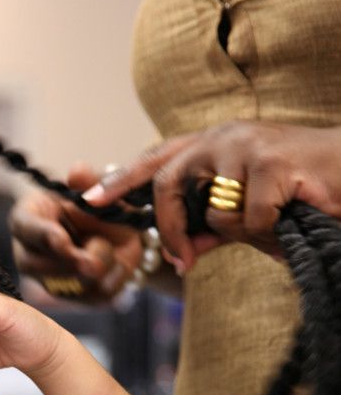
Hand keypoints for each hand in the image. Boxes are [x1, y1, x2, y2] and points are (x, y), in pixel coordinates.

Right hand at [10, 162, 142, 302]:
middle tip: (97, 253)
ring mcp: (47, 280)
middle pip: (38, 265)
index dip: (43, 235)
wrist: (122, 231)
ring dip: (100, 264)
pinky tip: (116, 263)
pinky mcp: (73, 299)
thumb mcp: (99, 188)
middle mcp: (28, 254)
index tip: (61, 238)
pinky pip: (95, 296)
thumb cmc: (98, 205)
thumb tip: (77, 171)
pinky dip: (114, 279)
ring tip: (107, 245)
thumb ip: (89, 181)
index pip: (25, 227)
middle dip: (72, 260)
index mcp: (26, 219)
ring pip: (70, 283)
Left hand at [83, 121, 340, 269]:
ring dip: (242, 230)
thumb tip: (182, 253)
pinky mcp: (272, 161)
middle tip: (180, 257)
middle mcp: (223, 137)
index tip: (90, 199)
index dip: (120, 180)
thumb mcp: (248, 214)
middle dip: (170, 226)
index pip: (154, 160)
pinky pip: (249, 218)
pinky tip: (294, 213)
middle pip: (166, 182)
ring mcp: (246, 145)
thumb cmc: (303, 192)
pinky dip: (269, 229)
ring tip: (274, 221)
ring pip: (214, 209)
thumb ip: (212, 229)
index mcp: (212, 145)